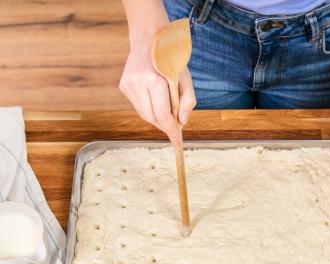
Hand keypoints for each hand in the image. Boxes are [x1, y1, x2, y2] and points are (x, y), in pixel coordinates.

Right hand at [119, 27, 195, 145]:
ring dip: (157, 118)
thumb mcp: (186, 77)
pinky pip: (139, 106)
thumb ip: (188, 101)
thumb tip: (182, 122)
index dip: (171, 131)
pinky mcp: (123, 85)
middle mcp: (138, 82)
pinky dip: (149, 108)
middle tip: (176, 128)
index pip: (163, 115)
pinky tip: (155, 100)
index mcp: (155, 80)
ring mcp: (128, 84)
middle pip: (152, 118)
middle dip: (165, 126)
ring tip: (167, 112)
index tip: (178, 143)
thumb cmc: (172, 58)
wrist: (150, 37)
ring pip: (144, 114)